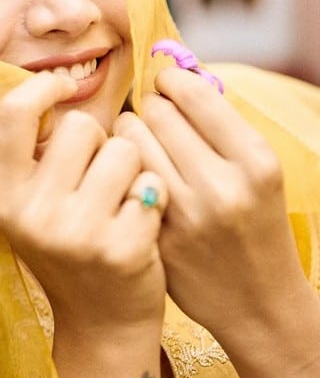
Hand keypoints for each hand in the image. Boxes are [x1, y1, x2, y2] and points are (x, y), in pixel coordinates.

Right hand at [0, 71, 167, 335]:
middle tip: (97, 179)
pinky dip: (152, 199)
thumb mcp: (33, 202)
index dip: (44, 87)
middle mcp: (31, 213)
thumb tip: (60, 78)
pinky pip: (151, 183)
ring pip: (124, 149)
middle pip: (81, 125)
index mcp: (2, 195)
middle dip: (99, 141)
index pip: (14, 111)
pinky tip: (140, 227)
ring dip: (132, 167)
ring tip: (121, 201)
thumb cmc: (70, 243)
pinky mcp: (121, 248)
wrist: (102, 321)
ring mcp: (75, 233)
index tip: (64, 87)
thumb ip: (38, 150)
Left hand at [113, 66, 302, 339]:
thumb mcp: (256, 171)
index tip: (164, 84)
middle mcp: (222, 185)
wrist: (259, 304)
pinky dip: (120, 168)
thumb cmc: (254, 223)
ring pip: (128, 140)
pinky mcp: (155, 236)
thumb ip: (217, 124)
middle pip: (154, 112)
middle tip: (151, 117)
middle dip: (148, 107)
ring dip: (128, 135)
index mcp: (255, 160)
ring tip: (138, 144)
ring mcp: (185, 215)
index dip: (169, 81)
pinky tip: (129, 174)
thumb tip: (171, 73)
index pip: (191, 93)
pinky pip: (119, 177)